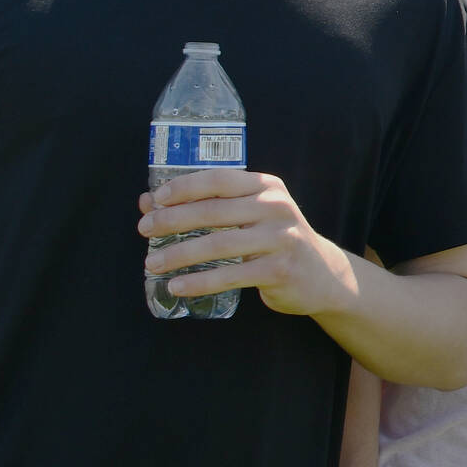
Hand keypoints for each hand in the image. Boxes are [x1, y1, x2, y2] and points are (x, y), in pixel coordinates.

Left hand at [139, 170, 353, 317]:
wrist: (322, 275)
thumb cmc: (276, 240)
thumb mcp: (250, 215)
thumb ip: (207, 205)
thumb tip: (149, 202)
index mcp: (266, 187)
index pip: (219, 180)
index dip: (184, 187)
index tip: (156, 199)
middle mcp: (276, 208)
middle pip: (213, 211)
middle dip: (172, 221)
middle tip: (144, 230)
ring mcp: (280, 239)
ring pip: (218, 244)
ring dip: (179, 255)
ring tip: (152, 263)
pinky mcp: (279, 270)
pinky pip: (230, 276)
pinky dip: (200, 282)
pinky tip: (178, 286)